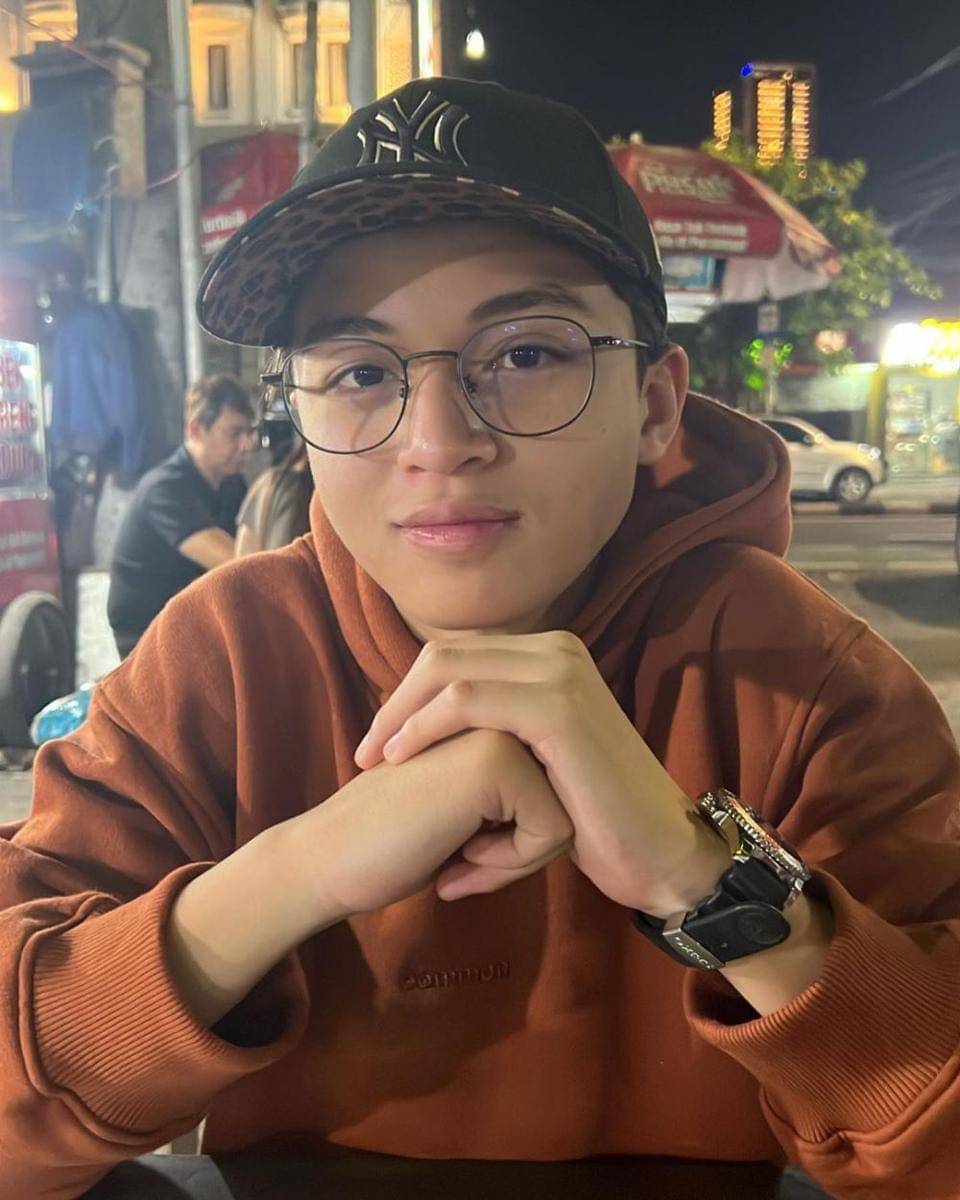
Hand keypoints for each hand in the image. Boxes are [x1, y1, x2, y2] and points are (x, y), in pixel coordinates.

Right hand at [301, 728, 573, 920]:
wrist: (331, 862)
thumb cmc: (394, 844)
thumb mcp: (470, 809)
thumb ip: (513, 790)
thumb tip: (580, 805)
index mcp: (494, 717)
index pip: (557, 792)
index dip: (518, 838)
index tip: (465, 847)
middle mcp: (500, 710)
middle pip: (565, 801)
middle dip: (521, 847)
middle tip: (461, 859)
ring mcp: (498, 725)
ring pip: (562, 816)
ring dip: (514, 856)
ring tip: (459, 858)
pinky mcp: (495, 756)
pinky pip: (551, 831)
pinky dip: (510, 864)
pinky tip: (457, 860)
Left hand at [354, 632, 729, 916]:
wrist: (659, 852)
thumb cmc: (596, 816)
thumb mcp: (538, 760)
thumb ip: (498, 729)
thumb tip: (433, 720)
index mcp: (548, 656)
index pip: (454, 655)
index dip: (408, 695)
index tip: (378, 744)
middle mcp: (556, 650)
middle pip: (443, 655)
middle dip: (394, 703)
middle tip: (363, 754)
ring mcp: (560, 673)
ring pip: (448, 670)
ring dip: (400, 717)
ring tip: (374, 763)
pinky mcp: (558, 709)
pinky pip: (466, 701)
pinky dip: (423, 727)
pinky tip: (401, 760)